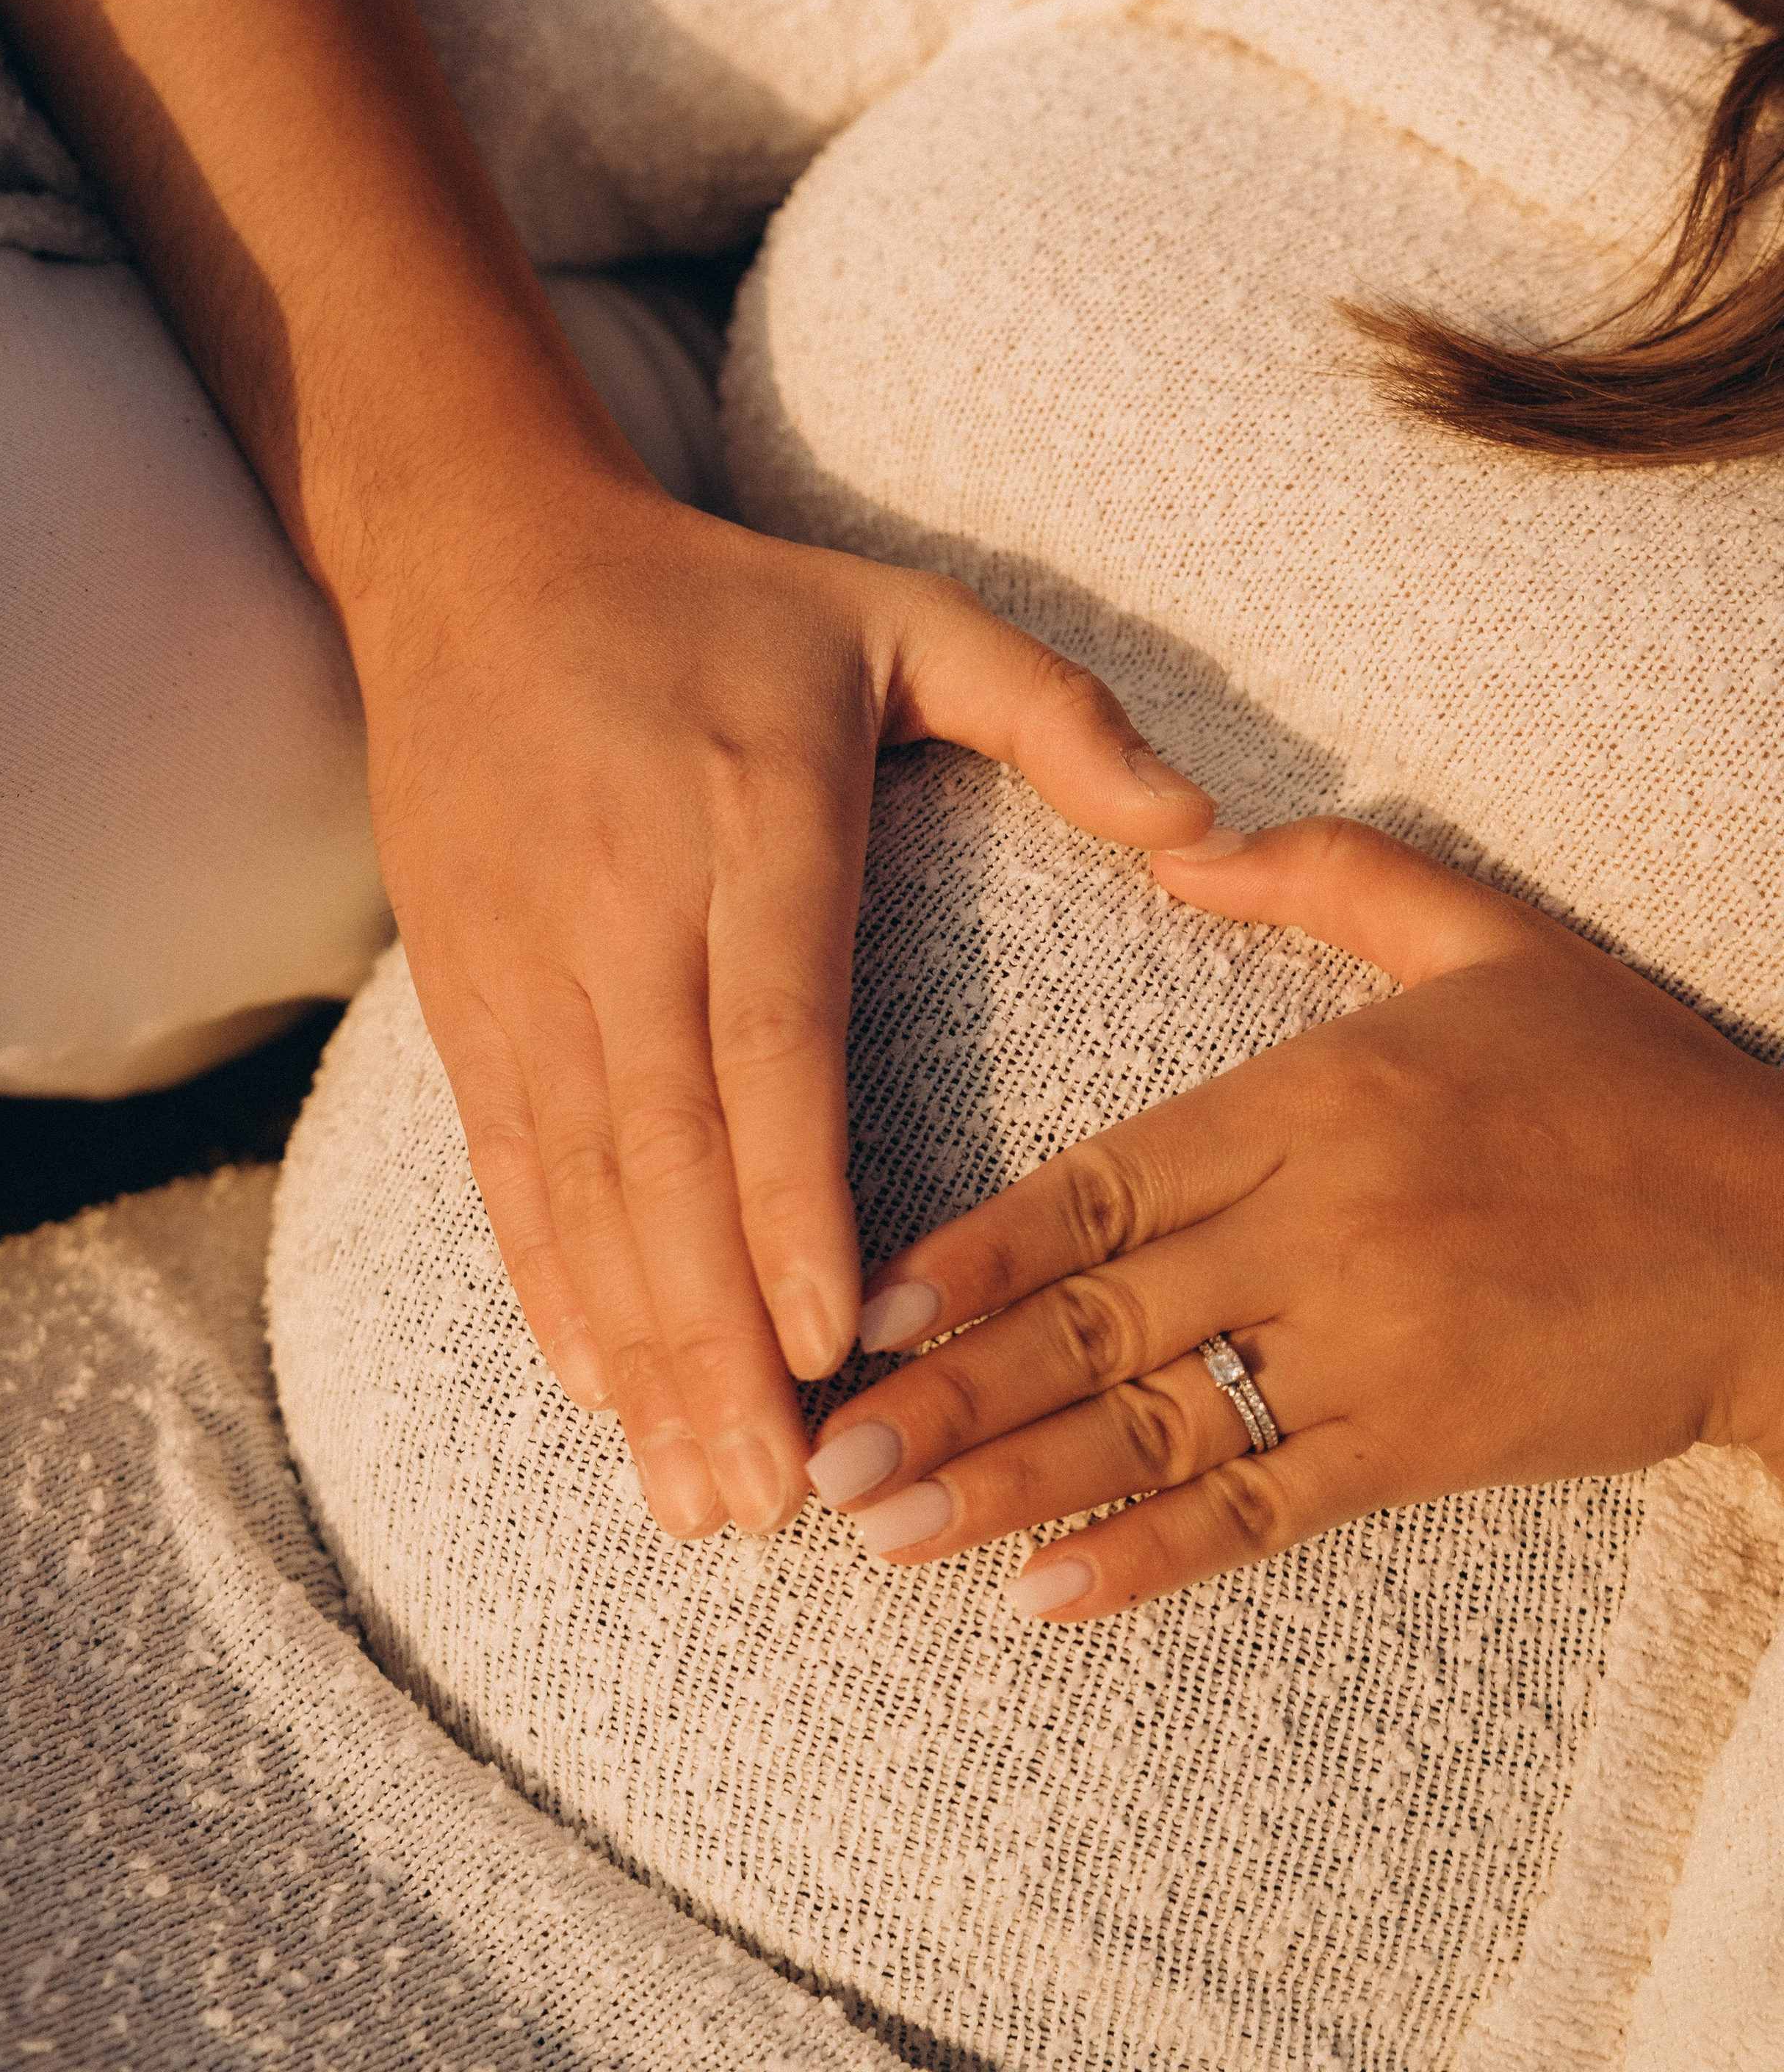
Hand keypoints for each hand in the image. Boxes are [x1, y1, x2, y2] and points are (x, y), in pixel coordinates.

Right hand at [354, 475, 1214, 1541]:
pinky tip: (598, 1391)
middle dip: (720, 1338)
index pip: (766, 1036)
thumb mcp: (906, 614)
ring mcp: (527, 956)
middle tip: (781, 1500)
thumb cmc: (728, 604)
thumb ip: (1059, 716)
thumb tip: (1211, 830)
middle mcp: (626, 904)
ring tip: (703, 1496)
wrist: (481, 564)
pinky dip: (550, 1283)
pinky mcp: (467, 990)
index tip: (840, 1343)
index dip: (793, 1198)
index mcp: (753, 821)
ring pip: (581, 1184)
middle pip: (668, 1151)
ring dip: (640, 1347)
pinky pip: (508, 1161)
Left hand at [804, 819, 1783, 1615]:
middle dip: (947, 1392)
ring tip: (884, 1531)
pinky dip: (1151, 1556)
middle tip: (821, 1453)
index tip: (865, 1300)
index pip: (1100, 1180)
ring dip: (1007, 1486)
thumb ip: (1322, 876)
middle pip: (1098, 1319)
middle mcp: (1321, 1226)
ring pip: (1154, 1427)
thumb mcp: (1480, 930)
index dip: (973, 1250)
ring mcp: (1369, 1348)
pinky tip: (1046, 1595)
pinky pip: (1263, 1509)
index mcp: (1312, 1097)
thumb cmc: (1621, 1079)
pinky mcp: (1423, 1446)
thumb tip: (1177, 847)